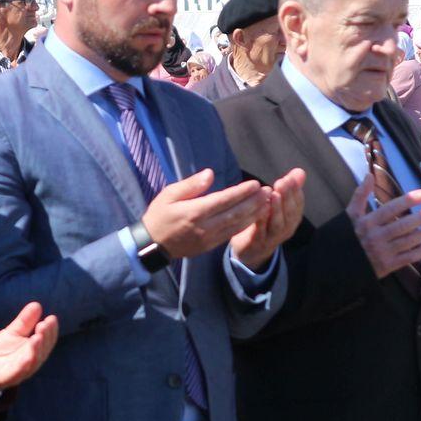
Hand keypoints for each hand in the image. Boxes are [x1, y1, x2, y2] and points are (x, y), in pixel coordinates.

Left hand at [0, 302, 58, 395]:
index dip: (51, 330)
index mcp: (35, 351)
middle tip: (45, 324)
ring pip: (32, 362)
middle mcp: (32, 362)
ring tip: (37, 337)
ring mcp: (21, 372)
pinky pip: (17, 373)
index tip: (52, 318)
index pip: (47, 341)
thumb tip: (37, 305)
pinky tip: (27, 357)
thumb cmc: (2, 350)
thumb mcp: (13, 332)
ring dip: (36, 350)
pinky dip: (23, 366)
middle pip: (43, 351)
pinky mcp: (8, 378)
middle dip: (45, 337)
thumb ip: (24, 321)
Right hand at [141, 168, 271, 260]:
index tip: (256, 184)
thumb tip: (210, 174)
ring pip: (237, 225)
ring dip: (254, 214)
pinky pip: (231, 234)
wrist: (151, 245)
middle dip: (254, 202)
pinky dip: (246, 225)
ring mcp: (208, 238)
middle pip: (235, 213)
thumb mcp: (169, 194)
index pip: (224, 200)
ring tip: (268, 202)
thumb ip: (191, 185)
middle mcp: (204, 227)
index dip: (242, 192)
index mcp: (194, 212)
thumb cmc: (159, 215)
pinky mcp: (210, 246)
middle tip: (269, 191)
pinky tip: (255, 216)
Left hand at [229, 168, 306, 268]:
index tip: (290, 177)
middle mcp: (286, 228)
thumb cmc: (267, 222)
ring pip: (277, 223)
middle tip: (282, 182)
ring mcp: (272, 237)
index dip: (295, 190)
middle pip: (290, 213)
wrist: (252, 250)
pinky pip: (260, 231)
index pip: (298, 203)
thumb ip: (289, 188)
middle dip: (287, 197)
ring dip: (276, 209)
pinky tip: (258, 209)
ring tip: (274, 194)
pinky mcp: (258, 242)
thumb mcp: (279, 205)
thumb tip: (300, 171)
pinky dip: (260, 220)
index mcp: (293, 218)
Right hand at [346, 182, 420, 278]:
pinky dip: (420, 252)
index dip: (407, 201)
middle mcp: (375, 237)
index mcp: (366, 223)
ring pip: (407, 242)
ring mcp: (382, 253)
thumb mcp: (349, 216)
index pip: (389, 210)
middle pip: (402, 226)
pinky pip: (407, 258)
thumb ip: (360, 195)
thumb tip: (369, 175)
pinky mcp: (387, 266)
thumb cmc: (346, 237)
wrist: (338, 266)